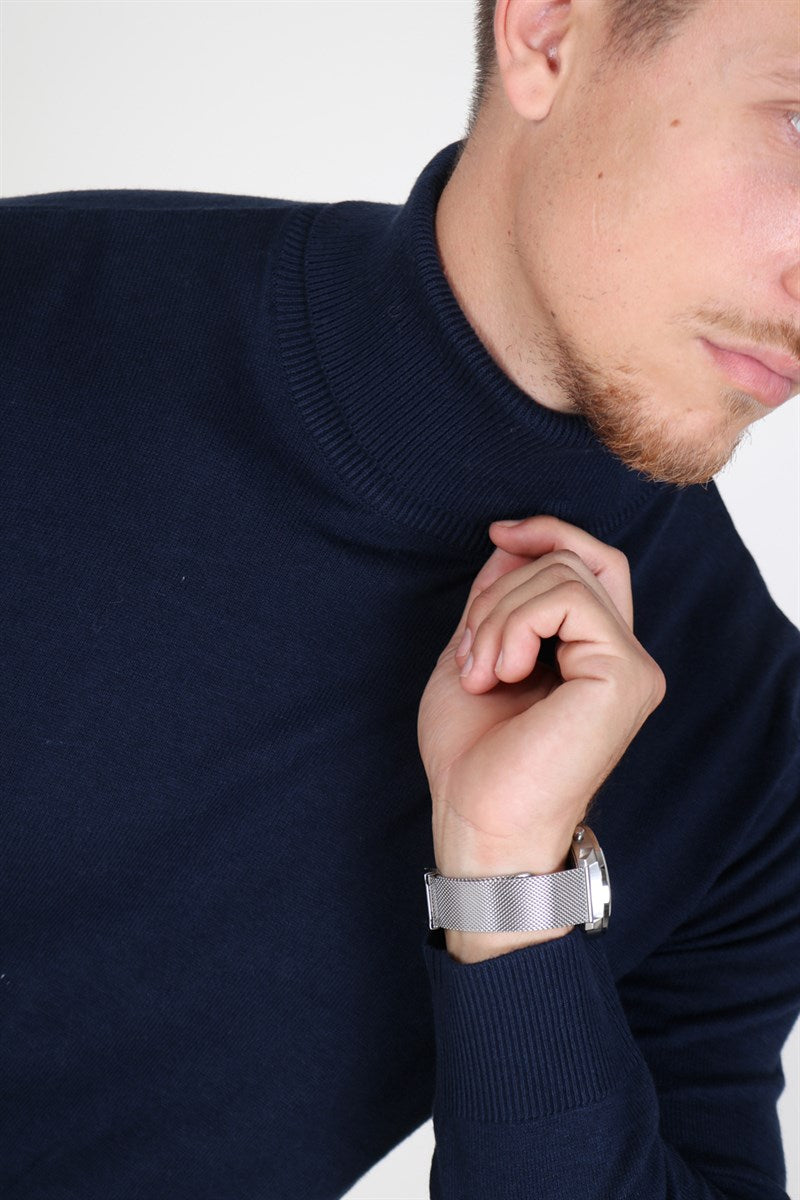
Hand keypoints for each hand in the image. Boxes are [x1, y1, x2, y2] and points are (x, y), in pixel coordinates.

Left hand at [417, 515, 665, 959]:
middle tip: (473, 656)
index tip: (499, 535)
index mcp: (594, 655)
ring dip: (499, 615)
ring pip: (566, 573)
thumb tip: (512, 542)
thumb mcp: (477, 654)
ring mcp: (631, 666)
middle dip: (501, 591)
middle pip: (573, 560)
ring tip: (482, 672)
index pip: (595, 562)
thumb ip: (500, 599)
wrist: (478, 821)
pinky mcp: (625, 675)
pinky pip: (570, 598)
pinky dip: (516, 624)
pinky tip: (501, 673)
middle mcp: (624, 658)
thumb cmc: (473, 756)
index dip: (551, 533)